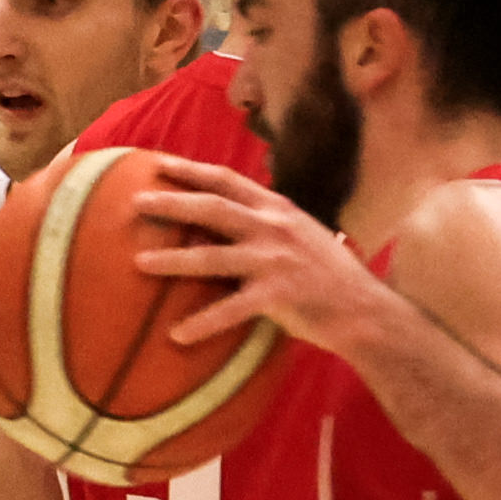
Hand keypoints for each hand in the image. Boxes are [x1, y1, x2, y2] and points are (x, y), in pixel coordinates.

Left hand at [129, 154, 387, 354]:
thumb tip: (221, 220)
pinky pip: (231, 310)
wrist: (364, 308)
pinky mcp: (278, 294)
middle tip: (136, 202)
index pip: (227, 181)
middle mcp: (273, 227)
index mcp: (276, 209)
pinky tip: (177, 335)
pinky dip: (202, 323)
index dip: (190, 170)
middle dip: (172, 203)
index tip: (157, 164)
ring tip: (139, 262)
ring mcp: (275, 260)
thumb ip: (263, 224)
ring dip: (173, 260)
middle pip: (212, 208)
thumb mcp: (297, 235)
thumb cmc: (327, 275)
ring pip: (213, 257)